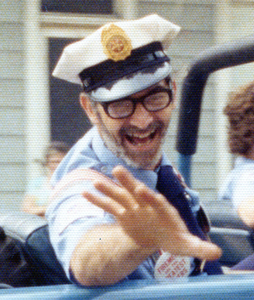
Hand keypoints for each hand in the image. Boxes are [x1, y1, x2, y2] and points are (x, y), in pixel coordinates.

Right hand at [83, 166, 221, 260]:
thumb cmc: (174, 237)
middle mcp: (146, 204)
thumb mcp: (186, 245)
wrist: (160, 235)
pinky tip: (85, 193)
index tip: (141, 189)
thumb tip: (216, 253)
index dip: (149, 196)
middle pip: (136, 191)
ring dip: (108, 189)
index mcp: (162, 209)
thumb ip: (199, 247)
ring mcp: (133, 208)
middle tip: (118, 170)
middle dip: (128, 182)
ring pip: (120, 196)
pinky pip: (109, 206)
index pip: (156, 201)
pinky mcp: (123, 214)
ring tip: (94, 181)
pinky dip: (98, 200)